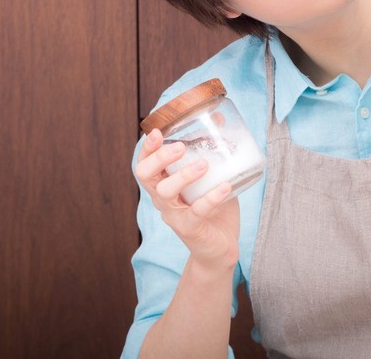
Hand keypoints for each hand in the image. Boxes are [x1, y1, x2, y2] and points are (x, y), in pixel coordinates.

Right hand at [134, 129, 240, 271]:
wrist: (220, 248)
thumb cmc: (212, 208)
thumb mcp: (211, 177)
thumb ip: (212, 153)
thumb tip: (220, 121)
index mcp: (163, 184)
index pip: (144, 163)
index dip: (146, 148)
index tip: (156, 131)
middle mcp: (162, 199)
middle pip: (145, 175)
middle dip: (159, 157)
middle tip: (180, 146)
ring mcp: (174, 215)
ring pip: (166, 193)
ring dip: (184, 175)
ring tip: (204, 164)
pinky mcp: (190, 229)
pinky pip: (197, 212)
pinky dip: (212, 197)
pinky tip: (226, 187)